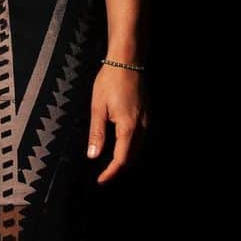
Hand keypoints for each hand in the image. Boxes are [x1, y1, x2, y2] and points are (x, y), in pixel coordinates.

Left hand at [86, 65, 148, 184]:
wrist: (127, 60)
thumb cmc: (110, 81)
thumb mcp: (97, 107)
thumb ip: (97, 133)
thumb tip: (93, 156)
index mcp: (128, 126)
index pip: (122, 159)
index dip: (111, 172)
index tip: (101, 180)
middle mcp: (141, 125)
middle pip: (132, 155)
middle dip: (119, 167)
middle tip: (104, 174)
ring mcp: (146, 118)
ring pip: (139, 146)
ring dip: (126, 157)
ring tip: (111, 162)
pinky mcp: (146, 112)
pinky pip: (141, 136)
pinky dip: (132, 145)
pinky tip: (122, 143)